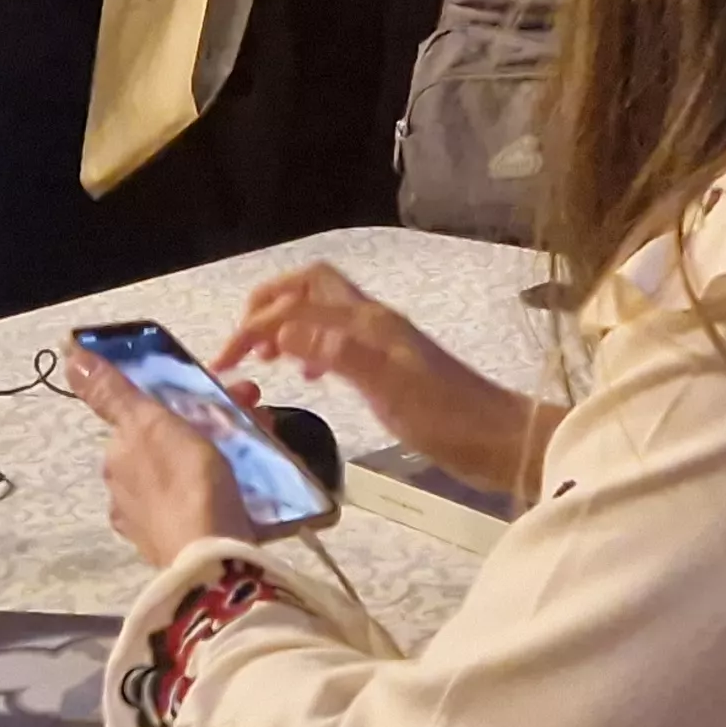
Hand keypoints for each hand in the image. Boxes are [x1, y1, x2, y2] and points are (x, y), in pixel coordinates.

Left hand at [69, 349, 257, 569]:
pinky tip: (246, 486)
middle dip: (209, 423)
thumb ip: (113, 393)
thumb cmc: (185, 482)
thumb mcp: (150, 424)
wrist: (214, 558)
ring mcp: (150, 523)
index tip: (224, 390)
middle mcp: (124, 492)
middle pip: (169, 443)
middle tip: (253, 414)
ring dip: (221, 452)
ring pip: (187, 471)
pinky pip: (200, 502)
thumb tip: (70, 358)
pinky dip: (222, 487)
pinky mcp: (179, 545)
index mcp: (117, 459)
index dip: (183, 399)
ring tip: (262, 443)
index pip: (144, 417)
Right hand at [217, 263, 537, 489]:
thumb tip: (282, 328)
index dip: (255, 325)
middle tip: (239, 348)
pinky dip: (311, 349)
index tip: (223, 363)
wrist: (502, 439)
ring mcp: (384, 342)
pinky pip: (339, 340)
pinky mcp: (391, 366)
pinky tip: (308, 379)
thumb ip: (338, 354)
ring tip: (263, 360)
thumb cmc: (447, 419)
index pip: (297, 304)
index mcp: (368, 323)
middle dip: (268, 305)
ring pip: (323, 311)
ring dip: (287, 324)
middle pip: (310, 287)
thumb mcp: (389, 389)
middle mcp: (373, 322)